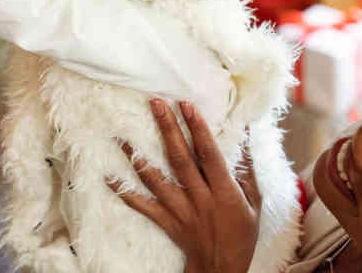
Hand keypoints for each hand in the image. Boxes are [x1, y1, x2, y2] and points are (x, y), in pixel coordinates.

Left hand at [111, 100, 261, 272]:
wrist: (222, 268)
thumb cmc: (241, 233)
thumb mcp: (254, 202)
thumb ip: (247, 169)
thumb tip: (244, 134)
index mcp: (224, 192)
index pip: (208, 154)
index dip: (198, 129)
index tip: (186, 105)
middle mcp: (200, 199)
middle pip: (180, 160)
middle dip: (168, 130)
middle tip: (156, 104)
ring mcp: (180, 211)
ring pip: (156, 181)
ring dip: (138, 157)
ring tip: (122, 135)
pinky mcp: (166, 221)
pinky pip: (141, 206)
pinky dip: (123, 192)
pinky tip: (107, 176)